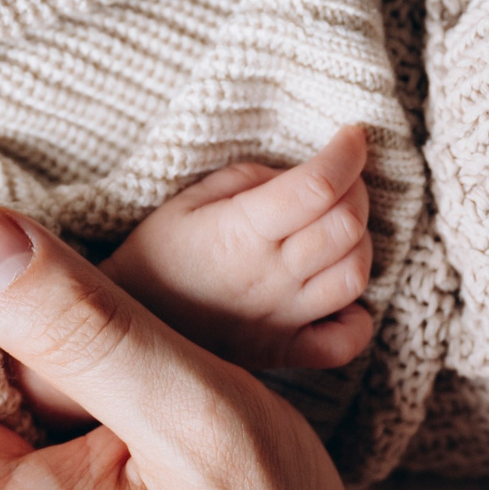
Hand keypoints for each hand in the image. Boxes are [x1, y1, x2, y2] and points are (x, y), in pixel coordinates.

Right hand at [99, 124, 376, 373]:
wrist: (127, 329)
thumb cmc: (158, 254)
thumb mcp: (190, 199)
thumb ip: (250, 179)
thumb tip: (301, 176)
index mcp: (241, 230)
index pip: (318, 185)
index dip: (346, 154)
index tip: (353, 136)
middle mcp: (269, 276)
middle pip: (347, 226)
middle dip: (358, 191)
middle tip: (343, 180)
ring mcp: (280, 320)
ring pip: (354, 277)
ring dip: (361, 244)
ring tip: (340, 229)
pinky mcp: (284, 353)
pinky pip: (346, 342)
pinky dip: (357, 316)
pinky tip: (340, 294)